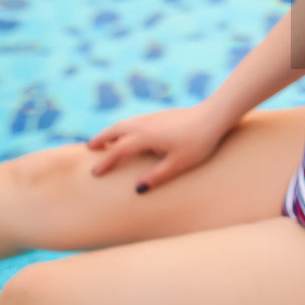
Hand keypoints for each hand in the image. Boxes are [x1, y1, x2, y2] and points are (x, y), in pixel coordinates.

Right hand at [85, 102, 227, 192]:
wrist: (215, 115)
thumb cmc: (199, 142)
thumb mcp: (179, 164)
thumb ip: (157, 176)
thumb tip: (137, 189)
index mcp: (146, 136)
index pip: (119, 150)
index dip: (106, 162)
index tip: (95, 173)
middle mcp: (145, 124)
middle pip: (116, 129)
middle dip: (101, 138)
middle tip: (90, 147)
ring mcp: (153, 116)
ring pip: (126, 122)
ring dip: (112, 130)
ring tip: (106, 140)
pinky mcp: (162, 114)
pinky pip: (135, 120)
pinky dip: (125, 126)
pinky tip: (130, 132)